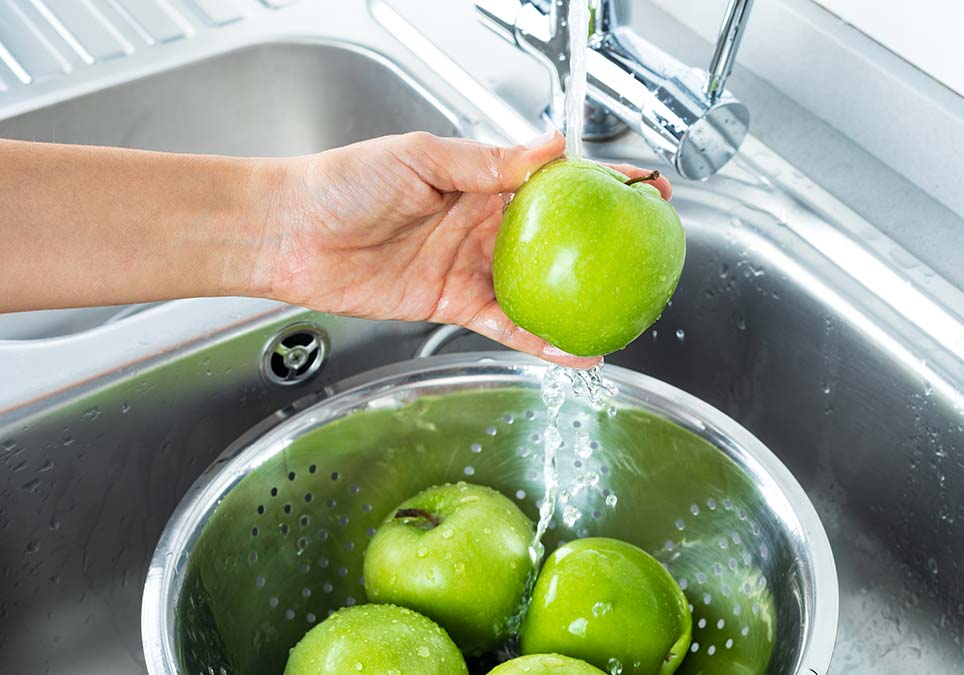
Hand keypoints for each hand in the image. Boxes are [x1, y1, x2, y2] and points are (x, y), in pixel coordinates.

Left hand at [256, 131, 671, 366]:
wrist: (294, 233)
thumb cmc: (345, 182)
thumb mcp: (422, 157)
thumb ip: (488, 161)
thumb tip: (550, 146)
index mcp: (482, 179)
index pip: (557, 178)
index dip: (604, 181)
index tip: (647, 187)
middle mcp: (484, 222)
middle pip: (559, 236)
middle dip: (606, 244)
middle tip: (651, 252)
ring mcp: (472, 265)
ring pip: (540, 287)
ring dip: (580, 301)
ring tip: (625, 313)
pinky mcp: (455, 304)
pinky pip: (508, 324)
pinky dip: (541, 339)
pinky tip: (572, 350)